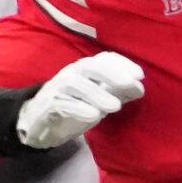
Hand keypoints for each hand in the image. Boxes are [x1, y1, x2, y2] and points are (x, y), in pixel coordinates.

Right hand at [16, 52, 143, 149]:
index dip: (121, 64)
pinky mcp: (48, 105)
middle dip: (112, 73)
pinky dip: (78, 108)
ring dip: (97, 94)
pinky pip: (61, 103)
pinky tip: (94, 115)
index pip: (103, 60)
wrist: (40, 123)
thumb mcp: (100, 100)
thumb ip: (118, 92)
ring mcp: (57, 88)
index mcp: (86, 71)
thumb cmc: (74, 107)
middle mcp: (71, 74)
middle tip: (130, 84)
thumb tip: (140, 88)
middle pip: (90, 67)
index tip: (140, 75)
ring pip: (75, 84)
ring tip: (116, 106)